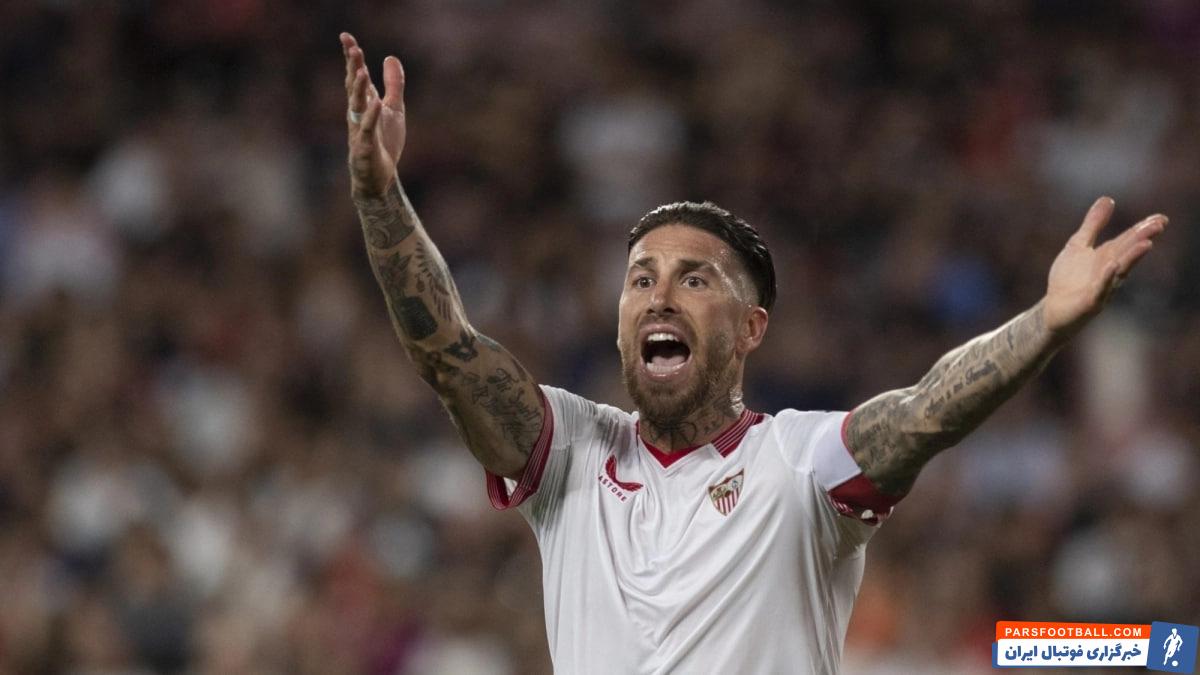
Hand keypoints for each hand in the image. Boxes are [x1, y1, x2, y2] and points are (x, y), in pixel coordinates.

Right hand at [341, 32, 406, 198]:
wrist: (380, 178)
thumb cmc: (383, 143)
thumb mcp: (394, 110)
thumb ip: (393, 85)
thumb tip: (391, 57)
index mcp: (363, 105)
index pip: (356, 77)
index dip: (352, 58)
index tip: (347, 37)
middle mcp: (357, 115)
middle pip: (353, 88)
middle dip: (353, 68)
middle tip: (352, 47)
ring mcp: (358, 131)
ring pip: (356, 108)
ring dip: (359, 90)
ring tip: (362, 72)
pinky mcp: (364, 149)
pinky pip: (366, 131)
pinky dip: (370, 117)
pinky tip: (376, 104)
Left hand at [1043, 197, 1167, 333]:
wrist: (1053, 308)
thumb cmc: (1069, 278)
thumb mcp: (1079, 245)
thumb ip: (1093, 224)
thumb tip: (1108, 199)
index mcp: (1108, 256)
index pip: (1127, 240)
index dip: (1143, 229)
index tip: (1160, 218)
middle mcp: (1110, 271)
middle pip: (1127, 253)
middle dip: (1142, 239)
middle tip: (1159, 225)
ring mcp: (1103, 287)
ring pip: (1120, 270)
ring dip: (1132, 257)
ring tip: (1147, 243)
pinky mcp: (1090, 302)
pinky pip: (1100, 289)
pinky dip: (1106, 278)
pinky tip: (1112, 266)